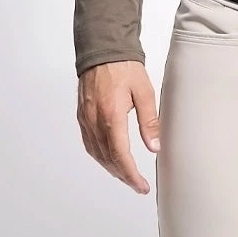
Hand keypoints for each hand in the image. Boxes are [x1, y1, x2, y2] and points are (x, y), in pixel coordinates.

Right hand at [77, 61, 160, 194]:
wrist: (102, 50)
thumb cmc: (124, 68)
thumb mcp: (144, 92)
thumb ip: (149, 121)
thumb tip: (155, 147)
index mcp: (112, 116)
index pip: (120, 155)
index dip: (131, 175)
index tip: (141, 187)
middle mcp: (95, 120)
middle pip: (108, 159)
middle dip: (124, 176)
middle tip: (138, 185)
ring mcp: (86, 119)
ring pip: (97, 154)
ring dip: (112, 169)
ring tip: (126, 176)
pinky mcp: (82, 116)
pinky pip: (89, 144)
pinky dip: (100, 157)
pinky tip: (110, 160)